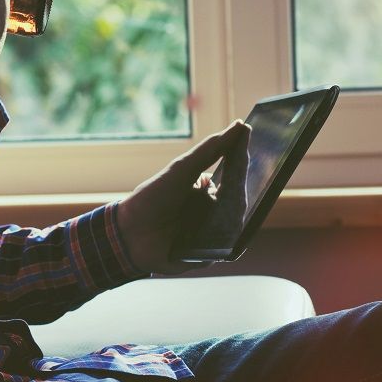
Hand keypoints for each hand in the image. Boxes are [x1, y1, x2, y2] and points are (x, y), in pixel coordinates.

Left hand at [115, 120, 250, 274]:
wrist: (128, 233)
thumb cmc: (153, 197)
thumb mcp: (182, 170)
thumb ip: (210, 150)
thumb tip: (238, 126)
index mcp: (209, 191)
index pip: (236, 178)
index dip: (243, 165)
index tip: (253, 150)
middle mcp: (214, 212)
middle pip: (239, 203)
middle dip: (242, 193)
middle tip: (244, 183)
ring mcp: (212, 235)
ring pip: (236, 226)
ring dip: (233, 218)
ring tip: (224, 207)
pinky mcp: (209, 255)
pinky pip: (226, 250)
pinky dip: (226, 242)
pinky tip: (219, 233)